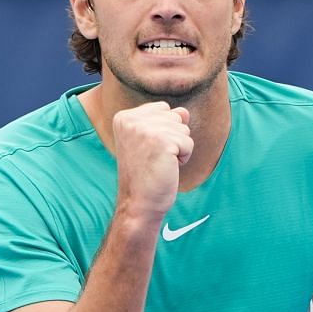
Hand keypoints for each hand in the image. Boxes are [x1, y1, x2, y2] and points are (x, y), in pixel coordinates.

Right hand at [112, 102, 192, 222]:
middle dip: (172, 138)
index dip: (163, 131)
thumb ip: (165, 122)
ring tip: (159, 163)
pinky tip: (167, 168)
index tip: (147, 150)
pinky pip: (188, 143)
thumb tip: (184, 112)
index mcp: (124, 117)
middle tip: (154, 159)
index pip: (162, 108)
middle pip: (174, 116)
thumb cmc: (145, 174)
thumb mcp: (152, 142)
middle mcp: (131, 120)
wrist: (139, 203)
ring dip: (178, 149)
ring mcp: (145, 129)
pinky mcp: (161, 141)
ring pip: (183, 129)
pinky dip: (184, 158)